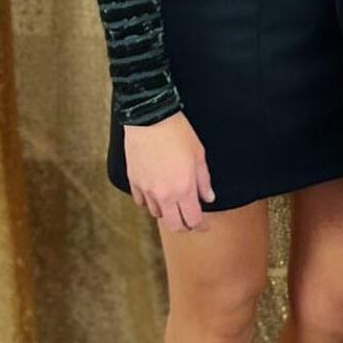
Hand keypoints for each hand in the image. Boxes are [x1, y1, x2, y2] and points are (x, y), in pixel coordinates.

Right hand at [123, 112, 214, 231]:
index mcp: (183, 188)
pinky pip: (141, 201)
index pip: (193, 219)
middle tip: (190, 219)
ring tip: (174, 202)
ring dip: (167, 212)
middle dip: (184, 225)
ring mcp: (146, 189)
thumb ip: (204, 181)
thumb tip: (208, 198)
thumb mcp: (199, 154)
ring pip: (157, 214)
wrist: (150, 117)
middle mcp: (164, 194)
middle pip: (174, 225)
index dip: (201, 225)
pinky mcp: (133, 181)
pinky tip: (156, 194)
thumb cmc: (177, 132)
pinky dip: (150, 202)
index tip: (204, 225)